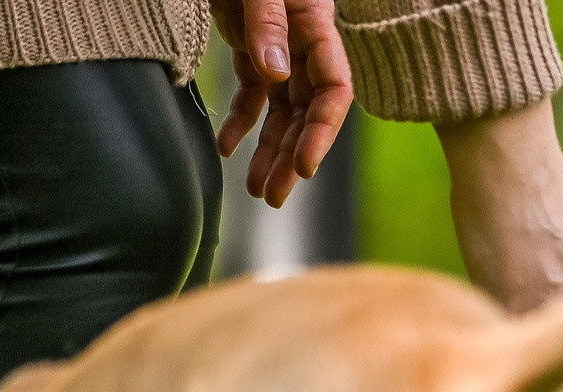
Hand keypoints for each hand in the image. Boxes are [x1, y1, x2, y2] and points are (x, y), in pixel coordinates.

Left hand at [212, 0, 353, 207]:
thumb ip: (266, 22)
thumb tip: (276, 75)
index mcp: (315, 29)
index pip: (334, 91)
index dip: (323, 133)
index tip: (304, 166)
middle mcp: (303, 47)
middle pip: (308, 114)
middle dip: (293, 158)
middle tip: (275, 197)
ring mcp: (279, 50)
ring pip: (281, 113)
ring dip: (271, 152)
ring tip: (258, 191)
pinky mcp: (254, 49)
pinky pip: (253, 96)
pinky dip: (241, 123)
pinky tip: (228, 149)